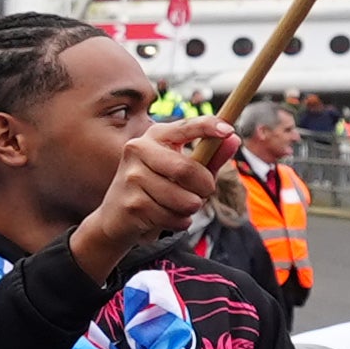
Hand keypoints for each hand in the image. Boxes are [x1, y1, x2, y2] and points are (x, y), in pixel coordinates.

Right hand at [65, 120, 224, 284]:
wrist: (115, 219)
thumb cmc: (155, 188)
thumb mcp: (183, 169)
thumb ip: (209, 156)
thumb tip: (234, 138)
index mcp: (155, 136)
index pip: (185, 126)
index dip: (208, 126)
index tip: (229, 129)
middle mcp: (138, 150)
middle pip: (187, 169)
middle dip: (204, 187)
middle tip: (202, 193)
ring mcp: (132, 177)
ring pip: (184, 199)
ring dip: (190, 209)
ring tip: (178, 206)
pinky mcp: (132, 204)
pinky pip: (173, 217)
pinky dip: (178, 222)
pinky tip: (165, 218)